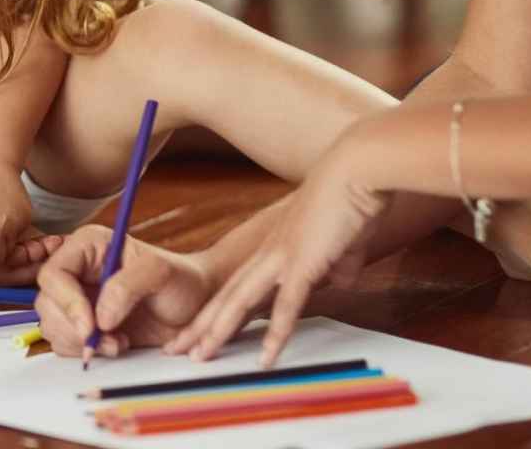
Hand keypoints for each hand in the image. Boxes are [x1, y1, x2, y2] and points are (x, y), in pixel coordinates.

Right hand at [34, 225, 213, 358]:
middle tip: (109, 340)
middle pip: (47, 304)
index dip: (67, 303)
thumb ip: (127, 287)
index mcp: (87, 246)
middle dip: (75, 328)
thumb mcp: (160, 273)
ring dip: (83, 343)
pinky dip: (88, 351)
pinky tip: (117, 344)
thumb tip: (100, 318)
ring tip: (119, 341)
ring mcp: (78, 298)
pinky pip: (65, 343)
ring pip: (52, 326)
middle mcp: (77, 271)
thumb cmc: (182, 281)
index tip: (91, 327)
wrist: (195, 308)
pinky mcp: (83, 323)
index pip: (53, 274)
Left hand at [170, 150, 384, 366]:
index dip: (215, 310)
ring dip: (218, 332)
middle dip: (198, 325)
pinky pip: (285, 307)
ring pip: (240, 302)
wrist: (355, 172)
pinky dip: (274, 335)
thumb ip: (337, 266)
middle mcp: (268, 255)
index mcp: (273, 250)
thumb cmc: (351, 203)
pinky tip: (265, 359)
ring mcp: (280, 259)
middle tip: (175, 349)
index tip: (197, 330)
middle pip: (225, 296)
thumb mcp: (342, 246)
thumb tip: (341, 280)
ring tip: (198, 356)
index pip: (236, 287)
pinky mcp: (302, 264)